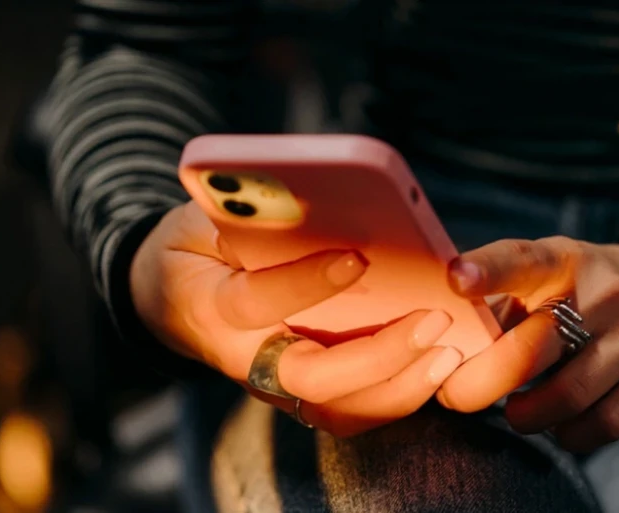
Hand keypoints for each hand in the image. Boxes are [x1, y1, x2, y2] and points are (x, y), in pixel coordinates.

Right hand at [130, 202, 461, 436]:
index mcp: (211, 307)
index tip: (357, 257)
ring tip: (448, 353)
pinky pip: (350, 410)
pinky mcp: (300, 395)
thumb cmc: (196, 249)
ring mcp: (274, 385)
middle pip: (313, 380)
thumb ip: (245, 211)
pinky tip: (434, 367)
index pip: (256, 304)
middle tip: (432, 321)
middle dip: (378, 356)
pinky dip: (395, 395)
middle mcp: (244, 358)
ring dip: (398, 388)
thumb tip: (306, 196)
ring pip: (338, 411)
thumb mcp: (203, 219)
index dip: (305, 285)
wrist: (170, 301)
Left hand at [438, 236, 618, 451]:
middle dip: (480, 383)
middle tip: (455, 396)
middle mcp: (604, 293)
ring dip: (525, 416)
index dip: (487, 270)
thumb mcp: (546, 270)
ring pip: (568, 396)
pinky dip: (569, 434)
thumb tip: (434, 334)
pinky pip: (604, 424)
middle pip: (533, 349)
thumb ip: (498, 295)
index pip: (522, 259)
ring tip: (513, 413)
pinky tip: (557, 424)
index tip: (455, 279)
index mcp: (562, 259)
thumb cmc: (580, 286)